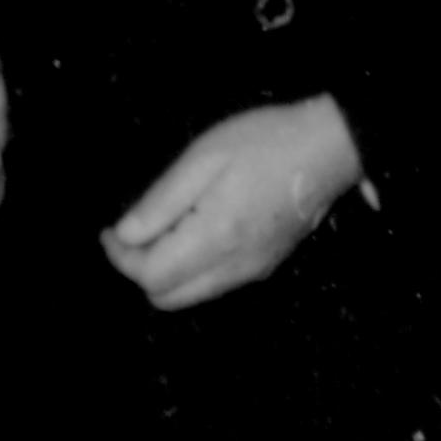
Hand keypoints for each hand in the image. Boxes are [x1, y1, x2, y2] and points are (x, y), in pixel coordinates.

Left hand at [101, 95, 360, 310]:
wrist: (330, 147)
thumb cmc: (265, 142)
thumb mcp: (204, 158)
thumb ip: (161, 202)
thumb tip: (125, 236)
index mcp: (216, 239)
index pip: (151, 276)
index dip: (121, 257)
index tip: (110, 230)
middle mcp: (235, 268)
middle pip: (167, 298)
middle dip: (141, 268)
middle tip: (135, 228)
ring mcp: (253, 272)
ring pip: (190, 295)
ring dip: (167, 269)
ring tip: (164, 223)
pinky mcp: (265, 266)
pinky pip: (214, 283)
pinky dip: (191, 267)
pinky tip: (194, 227)